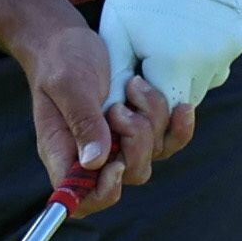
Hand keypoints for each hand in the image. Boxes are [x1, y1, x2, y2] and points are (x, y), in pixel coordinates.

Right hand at [19, 15, 172, 213]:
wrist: (70, 40)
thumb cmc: (61, 61)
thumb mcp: (68, 85)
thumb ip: (82, 121)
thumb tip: (95, 162)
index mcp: (64, 153)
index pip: (82, 199)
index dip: (102, 194)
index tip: (114, 165)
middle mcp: (93, 154)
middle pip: (128, 175)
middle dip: (136, 143)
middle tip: (119, 108)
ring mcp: (119, 142)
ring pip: (152, 155)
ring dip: (152, 121)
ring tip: (134, 86)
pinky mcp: (140, 127)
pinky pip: (169, 140)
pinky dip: (177, 125)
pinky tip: (180, 106)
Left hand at [101, 0, 241, 116]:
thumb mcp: (116, 37)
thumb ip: (115, 83)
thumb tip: (109, 121)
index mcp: (175, 62)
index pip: (162, 110)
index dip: (146, 100)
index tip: (135, 77)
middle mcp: (211, 58)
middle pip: (187, 97)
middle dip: (167, 86)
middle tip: (151, 54)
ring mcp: (232, 46)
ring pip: (207, 80)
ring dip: (189, 71)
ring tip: (171, 38)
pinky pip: (222, 59)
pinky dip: (207, 53)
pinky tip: (192, 28)